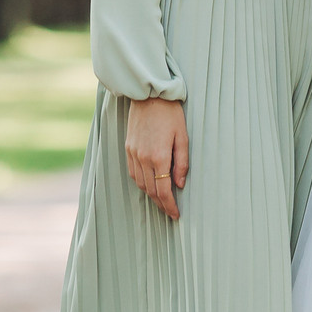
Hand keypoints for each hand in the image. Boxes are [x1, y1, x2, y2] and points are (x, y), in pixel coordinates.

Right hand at [123, 96, 188, 220]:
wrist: (150, 96)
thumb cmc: (171, 115)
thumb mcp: (183, 138)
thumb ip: (182, 163)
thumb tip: (180, 184)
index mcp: (159, 157)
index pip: (163, 190)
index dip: (169, 206)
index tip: (176, 215)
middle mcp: (143, 158)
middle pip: (151, 190)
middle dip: (161, 204)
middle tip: (170, 212)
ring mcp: (133, 154)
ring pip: (140, 183)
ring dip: (150, 195)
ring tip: (161, 201)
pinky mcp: (128, 149)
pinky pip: (132, 172)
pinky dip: (141, 182)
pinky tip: (149, 185)